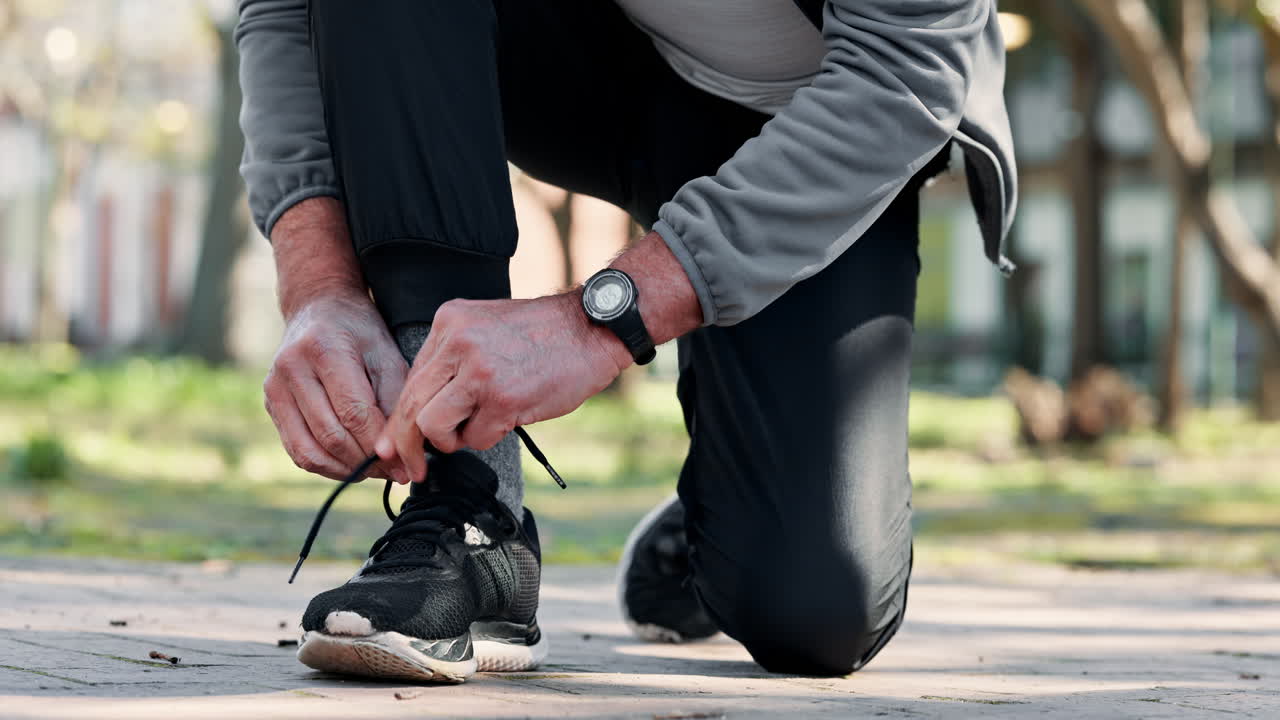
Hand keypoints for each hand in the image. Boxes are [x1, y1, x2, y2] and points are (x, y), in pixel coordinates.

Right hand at [265, 197, 409, 482]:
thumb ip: (395, 403)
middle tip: (394, 472)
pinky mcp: (271, 404)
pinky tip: (350, 464)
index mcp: (323, 349)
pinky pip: (297, 450)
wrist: (318, 307)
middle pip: (332, 434)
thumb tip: (399, 457)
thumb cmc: (359, 332)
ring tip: (374, 470)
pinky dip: (326, 466)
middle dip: (367, 461)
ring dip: (346, 470)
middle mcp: (291, 369)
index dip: (381, 445)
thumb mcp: (387, 355)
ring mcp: (274, 388)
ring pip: (310, 451)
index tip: (405, 465)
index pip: (354, 412)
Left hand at [374, 293, 629, 481]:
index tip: (395, 445)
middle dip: (405, 445)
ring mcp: (479, 370)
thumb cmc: (544, 335)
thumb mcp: (485, 329)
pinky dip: (488, 439)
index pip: (410, 380)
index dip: (400, 419)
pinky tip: (508, 420)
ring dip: (451, 441)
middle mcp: (457, 342)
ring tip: (478, 428)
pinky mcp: (503, 398)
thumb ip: (452, 363)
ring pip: (431, 426)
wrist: (593, 327)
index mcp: (449, 322)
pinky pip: (475, 438)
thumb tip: (418, 414)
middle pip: (410, 405)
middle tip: (411, 468)